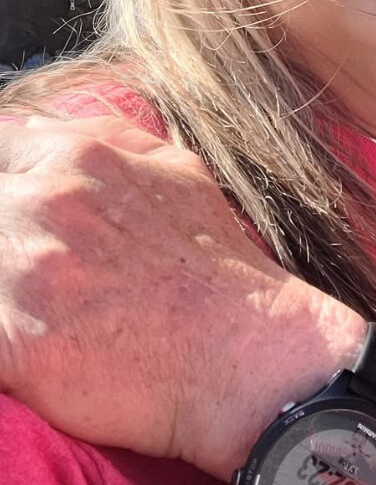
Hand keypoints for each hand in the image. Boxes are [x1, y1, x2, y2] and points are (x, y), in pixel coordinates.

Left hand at [0, 112, 364, 479]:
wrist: (243, 356)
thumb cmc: (216, 268)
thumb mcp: (177, 171)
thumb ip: (106, 138)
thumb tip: (41, 128)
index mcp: (76, 158)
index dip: (1, 176)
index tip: (14, 207)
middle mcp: (43, 206)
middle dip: (2, 231)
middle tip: (28, 263)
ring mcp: (23, 276)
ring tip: (28, 302)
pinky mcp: (11, 346)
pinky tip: (22, 342)